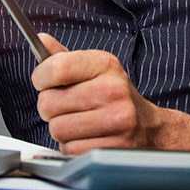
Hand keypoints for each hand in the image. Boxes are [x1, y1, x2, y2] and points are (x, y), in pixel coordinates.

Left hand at [30, 33, 165, 154]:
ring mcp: (116, 120)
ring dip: (61, 128)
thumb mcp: (95, 70)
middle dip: (50, 108)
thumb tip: (40, 40)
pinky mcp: (114, 146)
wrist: (148, 127)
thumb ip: (64, 57)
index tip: (43, 82)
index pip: (57, 67)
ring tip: (77, 123)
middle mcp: (112, 90)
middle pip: (49, 102)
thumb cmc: (114, 96)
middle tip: (64, 107)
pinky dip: (72, 146)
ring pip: (56, 128)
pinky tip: (86, 137)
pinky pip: (69, 149)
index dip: (40, 78)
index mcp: (105, 64)